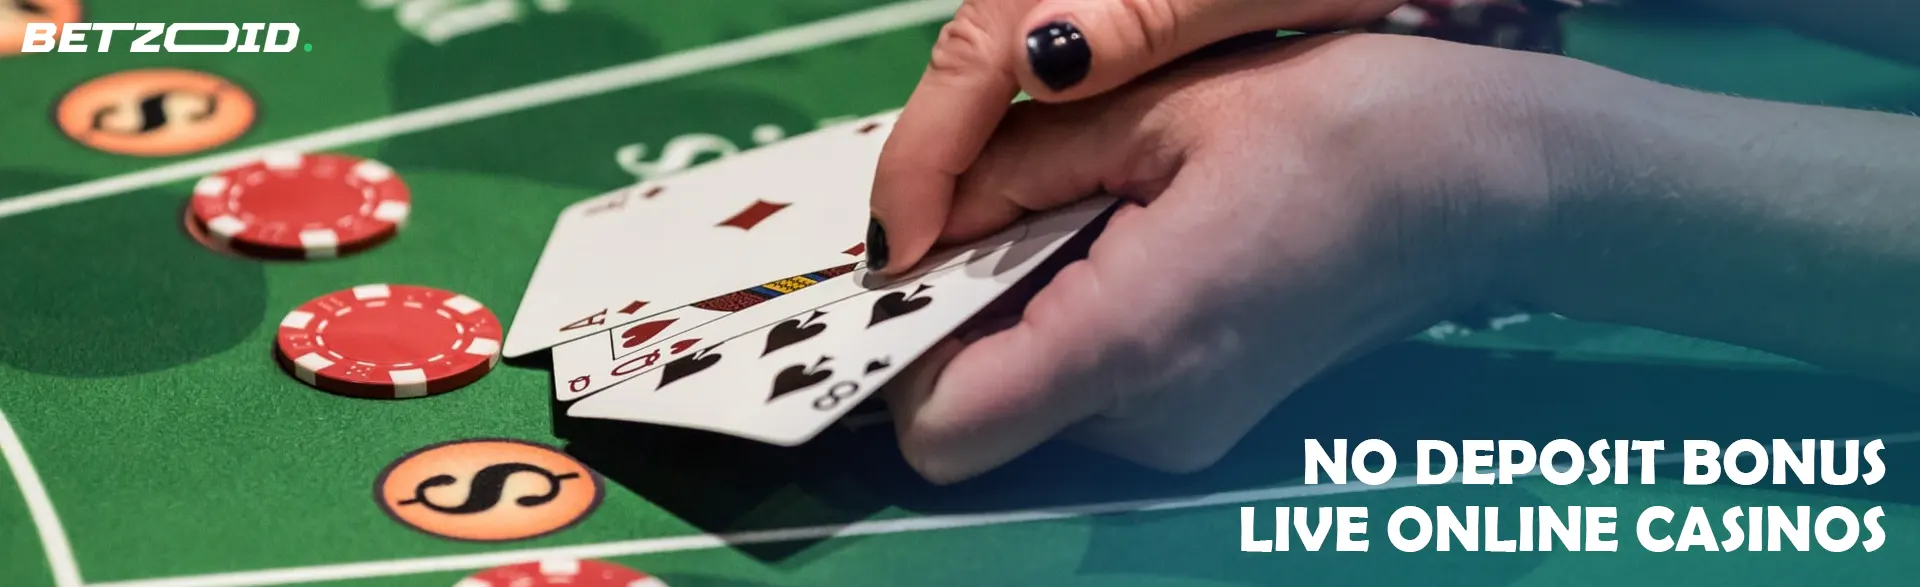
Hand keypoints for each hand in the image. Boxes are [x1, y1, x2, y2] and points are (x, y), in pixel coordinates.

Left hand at [880, 33, 1571, 482]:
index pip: (942, 427)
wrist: (1489, 183)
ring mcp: (1180, 435)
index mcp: (1132, 338)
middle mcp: (1148, 420)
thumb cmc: (1346, 122)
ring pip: (1026, 396)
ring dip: (1014, 309)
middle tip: (994, 202)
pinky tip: (1120, 235)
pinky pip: (1084, 384)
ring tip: (1081, 202)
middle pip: (975, 409)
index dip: (897, 351)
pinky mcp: (1200, 421)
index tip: (914, 261)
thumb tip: (915, 214)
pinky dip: (1066, 318)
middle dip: (955, 311)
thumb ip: (1018, 167)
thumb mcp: (1162, 111)